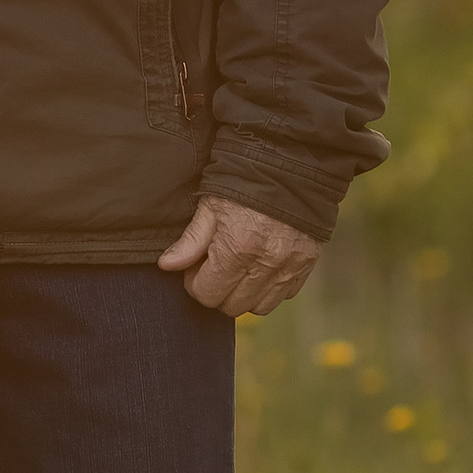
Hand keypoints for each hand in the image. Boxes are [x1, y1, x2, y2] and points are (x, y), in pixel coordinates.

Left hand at [158, 195, 322, 318]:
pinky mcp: (306, 265)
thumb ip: (191, 240)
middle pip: (232, 306)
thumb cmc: (243, 183)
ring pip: (259, 307)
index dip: (195, 283)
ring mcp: (290, 267)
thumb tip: (167, 266)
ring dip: (244, 294)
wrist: (290, 165)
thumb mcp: (211, 206)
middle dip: (218, 290)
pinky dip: (269, 287)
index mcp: (238, 248)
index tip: (196, 267)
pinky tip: (261, 265)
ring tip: (238, 267)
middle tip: (215, 266)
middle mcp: (266, 263)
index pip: (208, 294)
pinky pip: (284, 294)